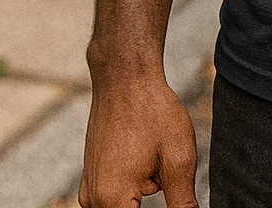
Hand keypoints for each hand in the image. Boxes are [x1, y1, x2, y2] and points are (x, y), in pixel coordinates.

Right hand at [80, 76, 197, 207]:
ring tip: (155, 162)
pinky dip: (133, 189)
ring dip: (142, 197)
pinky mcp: (92, 179)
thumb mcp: (178, 159)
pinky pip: (115, 198)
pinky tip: (146, 160)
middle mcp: (93, 201)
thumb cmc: (153, 112)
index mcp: (112, 201)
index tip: (167, 183)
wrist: (125, 77)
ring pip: (125, 207)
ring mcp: (89, 190)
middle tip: (162, 168)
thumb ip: (182, 204)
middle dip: (154, 198)